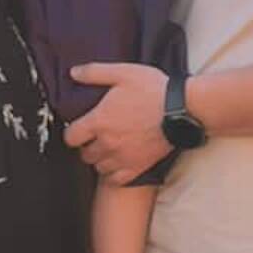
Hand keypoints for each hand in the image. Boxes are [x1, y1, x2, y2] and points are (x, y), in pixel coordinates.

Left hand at [64, 64, 168, 183]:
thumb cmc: (153, 89)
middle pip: (84, 155)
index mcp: (99, 121)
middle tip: (95, 137)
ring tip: (108, 149)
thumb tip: (73, 72)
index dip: (72, 132)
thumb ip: (95, 73)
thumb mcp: (122, 72)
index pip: (71, 137)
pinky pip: (116, 180)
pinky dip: (113, 174)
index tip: (79, 128)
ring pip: (99, 168)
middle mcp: (107, 143)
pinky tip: (118, 163)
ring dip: (100, 160)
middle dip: (87, 146)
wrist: (181, 109)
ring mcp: (122, 158)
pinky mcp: (138, 167)